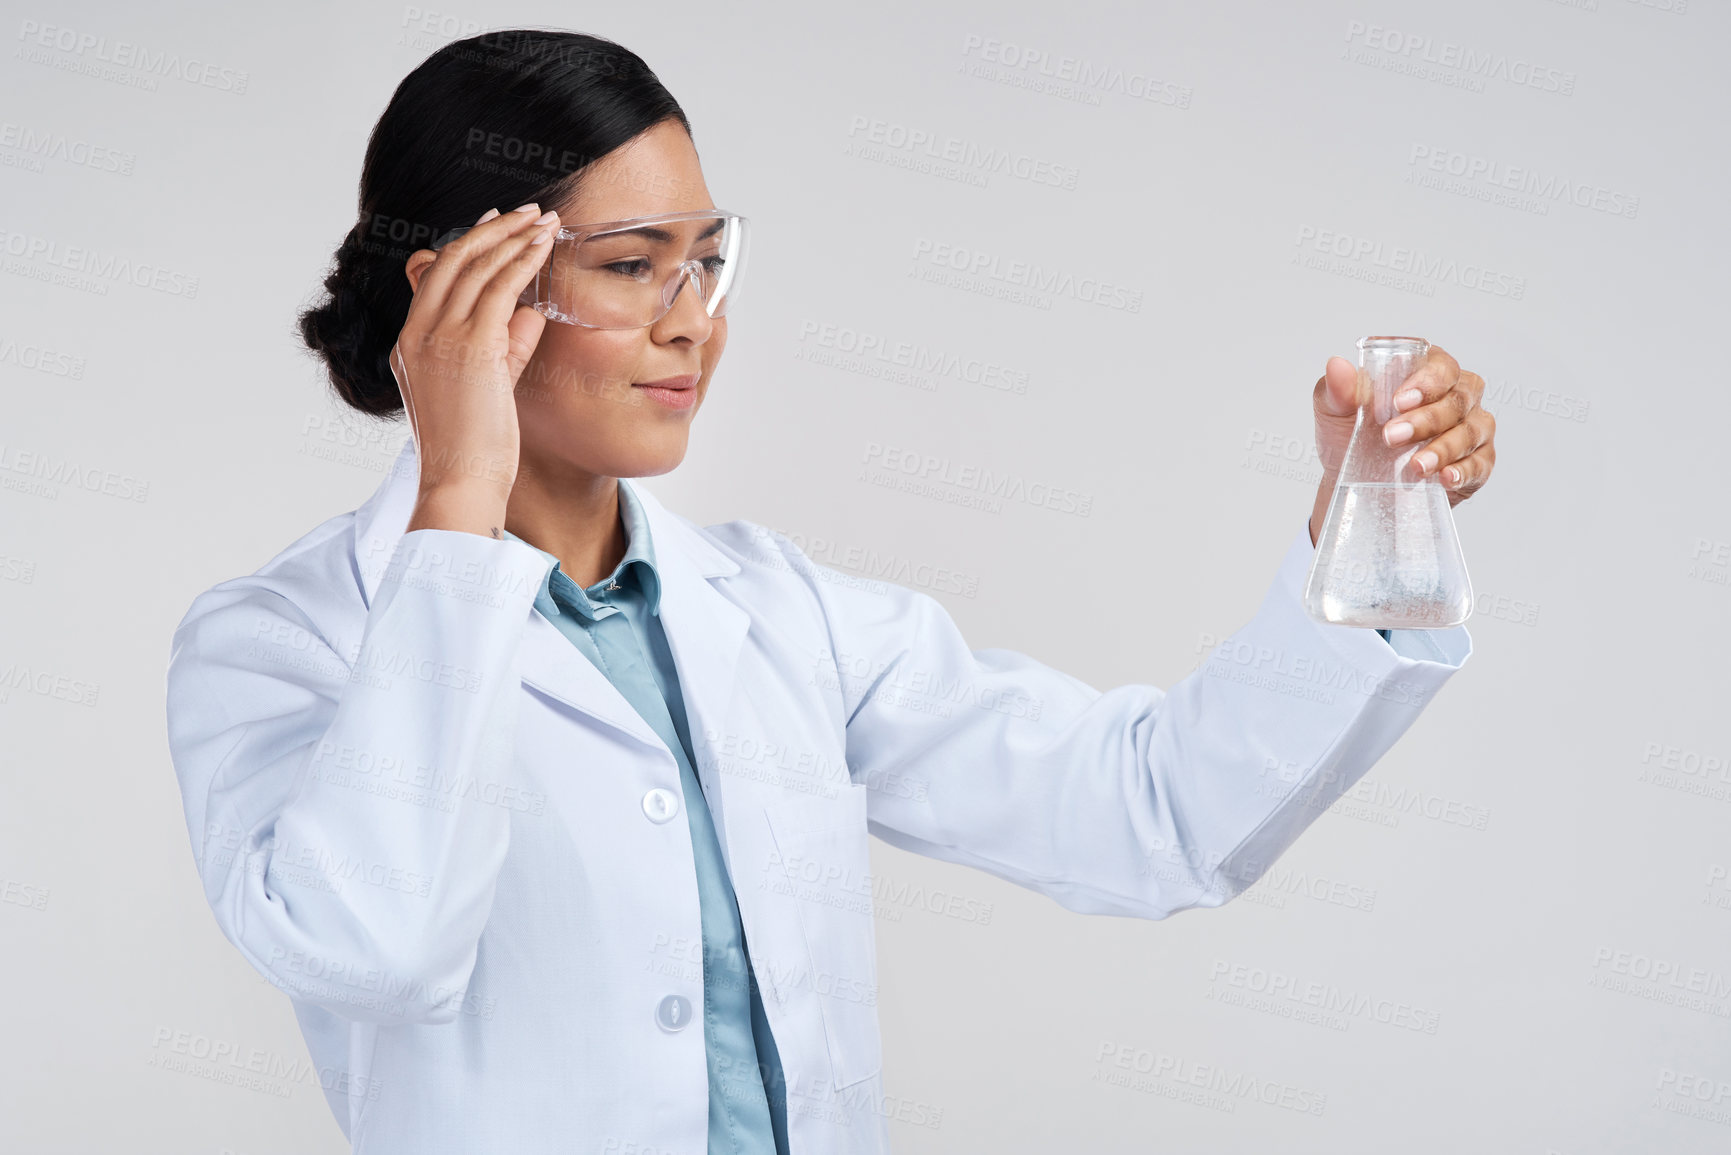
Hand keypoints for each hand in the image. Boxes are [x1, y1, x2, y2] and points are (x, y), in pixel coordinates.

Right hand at [395, 203, 559, 537]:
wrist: (460, 484)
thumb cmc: (475, 450)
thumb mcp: (486, 388)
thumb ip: (503, 347)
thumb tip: (529, 311)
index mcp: (410, 344)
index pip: (434, 277)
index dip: (467, 245)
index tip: (494, 225)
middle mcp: (417, 333)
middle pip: (451, 259)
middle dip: (492, 229)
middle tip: (526, 212)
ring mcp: (439, 338)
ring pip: (475, 267)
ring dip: (513, 237)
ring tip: (543, 220)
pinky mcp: (470, 346)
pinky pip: (498, 287)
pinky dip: (522, 260)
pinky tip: (543, 245)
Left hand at [1308, 344, 1497, 545]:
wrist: (1351, 480)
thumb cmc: (1350, 435)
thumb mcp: (1335, 411)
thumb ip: (1338, 389)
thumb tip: (1336, 365)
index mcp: (1427, 373)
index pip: (1442, 367)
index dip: (1426, 382)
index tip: (1399, 402)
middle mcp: (1456, 397)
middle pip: (1457, 399)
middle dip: (1427, 419)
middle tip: (1392, 437)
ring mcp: (1470, 430)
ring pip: (1470, 431)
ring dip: (1443, 449)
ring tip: (1415, 466)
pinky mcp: (1476, 463)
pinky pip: (1480, 464)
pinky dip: (1464, 471)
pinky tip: (1445, 478)